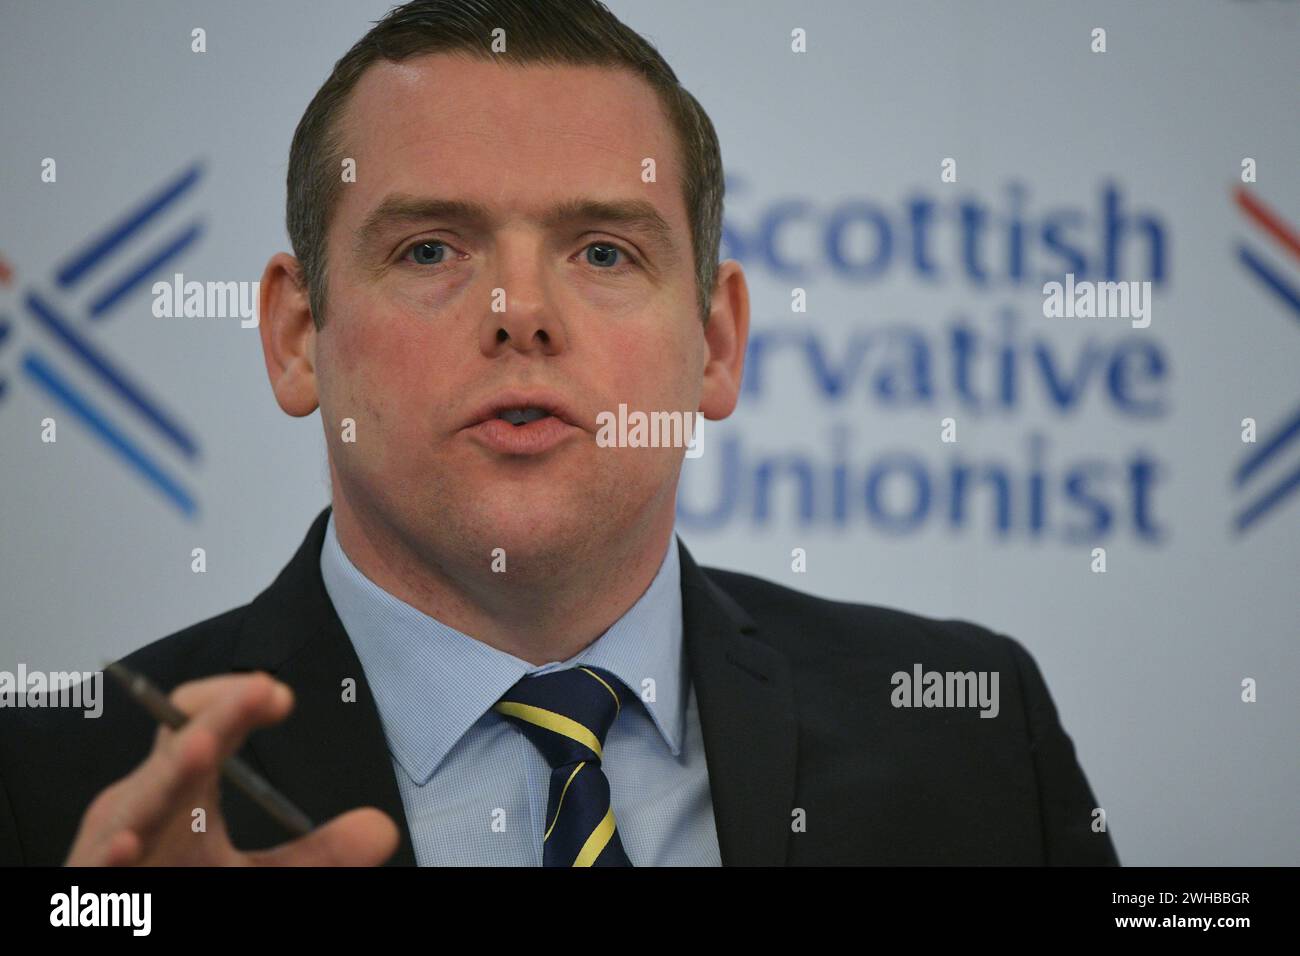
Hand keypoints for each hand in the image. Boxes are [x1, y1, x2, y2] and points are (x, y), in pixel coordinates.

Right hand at [64, 672, 398, 865]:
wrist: (122, 927)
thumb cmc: (171, 888)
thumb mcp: (258, 879)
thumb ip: (319, 855)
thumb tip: (383, 829)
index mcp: (180, 790)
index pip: (203, 723)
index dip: (236, 700)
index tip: (280, 694)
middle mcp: (142, 807)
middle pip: (176, 750)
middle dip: (215, 720)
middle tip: (259, 693)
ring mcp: (111, 845)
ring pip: (134, 804)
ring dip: (167, 776)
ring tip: (202, 751)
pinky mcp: (93, 886)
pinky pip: (99, 868)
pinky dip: (111, 856)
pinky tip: (126, 846)